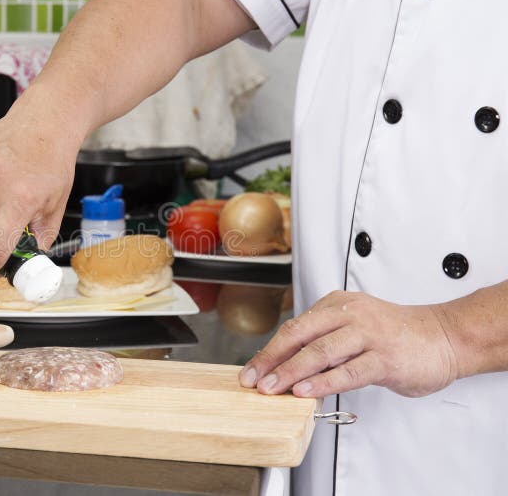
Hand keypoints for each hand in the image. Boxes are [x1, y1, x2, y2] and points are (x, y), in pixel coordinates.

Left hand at [238, 291, 459, 397]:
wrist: (445, 336)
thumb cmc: (396, 336)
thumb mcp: (354, 328)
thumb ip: (324, 341)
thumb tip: (285, 366)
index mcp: (337, 305)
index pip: (294, 327)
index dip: (269, 350)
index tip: (251, 370)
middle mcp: (349, 315)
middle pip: (300, 334)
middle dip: (272, 358)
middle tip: (252, 379)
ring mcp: (368, 334)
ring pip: (321, 352)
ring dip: (291, 371)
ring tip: (272, 388)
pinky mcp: (385, 357)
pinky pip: (348, 371)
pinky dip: (324, 382)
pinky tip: (305, 392)